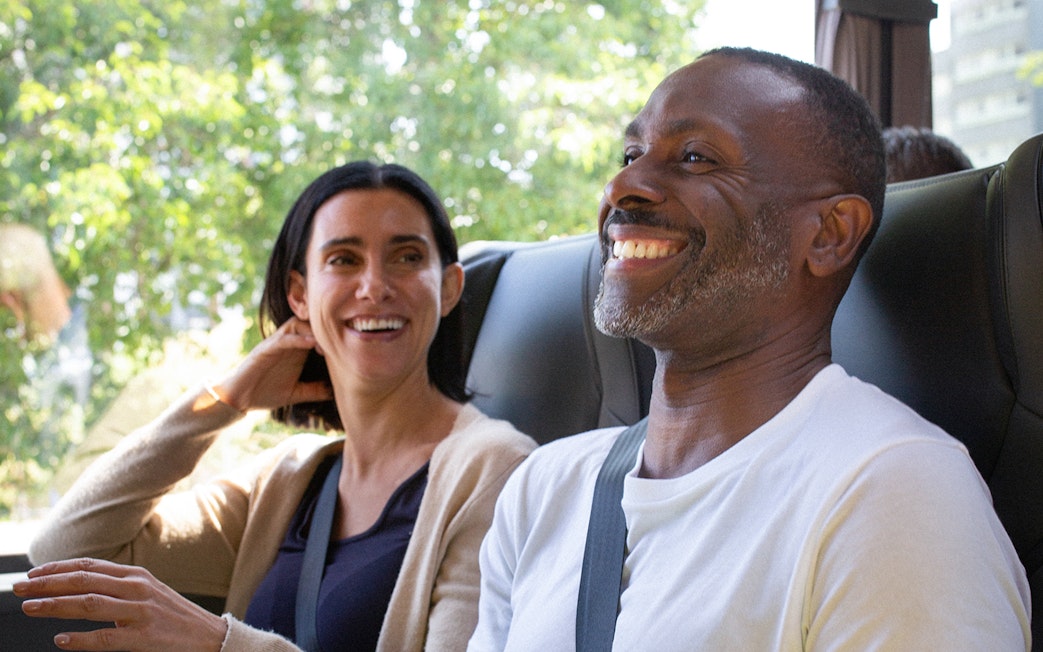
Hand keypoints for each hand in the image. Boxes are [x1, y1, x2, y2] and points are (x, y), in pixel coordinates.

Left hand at [15, 557, 227, 651]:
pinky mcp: (145, 638)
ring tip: (31, 608)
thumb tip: (78, 584)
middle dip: (48, 584)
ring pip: (89, 605)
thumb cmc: (173, 616)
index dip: (57, 569)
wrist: (209, 637)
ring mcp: (141, 613)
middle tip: (20, 588)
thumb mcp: (148, 592)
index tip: (33, 574)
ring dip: (55, 606)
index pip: (89, 567)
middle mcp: (138, 589)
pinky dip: (81, 639)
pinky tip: (60, 640)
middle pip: (84, 581)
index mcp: (137, 575)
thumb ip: (118, 587)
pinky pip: (106, 638)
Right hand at [212, 316, 332, 411]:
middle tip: (338, 341)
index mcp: (297, 351)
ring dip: (311, 330)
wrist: (239, 399)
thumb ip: (314, 391)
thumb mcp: (296, 393)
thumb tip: (336, 393)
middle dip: (324, 327)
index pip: (316, 332)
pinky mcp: (265, 349)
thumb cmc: (266, 393)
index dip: (332, 335)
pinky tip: (311, 344)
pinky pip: (282, 338)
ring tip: (324, 343)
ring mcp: (276, 344)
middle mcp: (288, 343)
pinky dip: (297, 338)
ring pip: (295, 324)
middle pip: (308, 322)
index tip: (346, 346)